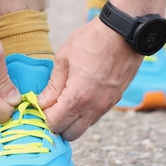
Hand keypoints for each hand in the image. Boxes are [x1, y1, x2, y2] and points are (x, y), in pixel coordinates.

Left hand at [39, 18, 142, 140]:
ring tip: (66, 100)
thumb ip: (53, 85)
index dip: (44, 117)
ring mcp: (107, 105)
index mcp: (78, 97)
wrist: (124, 32)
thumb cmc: (92, 40)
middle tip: (52, 108)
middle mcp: (94, 107)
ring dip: (73, 120)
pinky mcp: (115, 100)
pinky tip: (82, 94)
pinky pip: (96, 115)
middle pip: (71, 134)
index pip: (54, 124)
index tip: (40, 106)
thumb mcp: (64, 58)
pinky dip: (86, 112)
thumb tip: (42, 102)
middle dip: (59, 125)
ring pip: (85, 126)